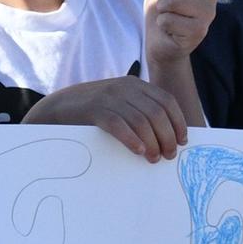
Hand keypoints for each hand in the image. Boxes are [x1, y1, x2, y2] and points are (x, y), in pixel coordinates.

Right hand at [23, 77, 187, 162]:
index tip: (183, 140)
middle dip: (167, 136)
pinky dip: (131, 139)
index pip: (167, 101)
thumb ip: (140, 110)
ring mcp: (109, 97)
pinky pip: (118, 125)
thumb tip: (169, 135)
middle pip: (157, 113)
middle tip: (169, 155)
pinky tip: (138, 151)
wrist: (59, 107)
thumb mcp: (120, 103)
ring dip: (152, 142)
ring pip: (141, 120)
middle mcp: (124, 87)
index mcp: (135, 85)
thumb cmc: (95, 112)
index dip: (178, 121)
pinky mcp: (94, 110)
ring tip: (154, 158)